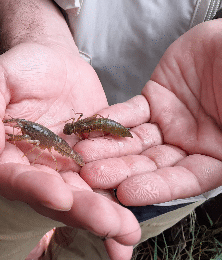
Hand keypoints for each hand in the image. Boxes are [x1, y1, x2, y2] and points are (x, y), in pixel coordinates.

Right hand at [0, 43, 140, 256]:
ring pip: (86, 193)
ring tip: (130, 231)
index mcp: (9, 155)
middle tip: (111, 224)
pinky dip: (122, 195)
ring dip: (108, 214)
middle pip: (57, 196)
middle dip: (83, 211)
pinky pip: (109, 175)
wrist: (51, 58)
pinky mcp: (95, 155)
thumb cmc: (19, 67)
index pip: (18, 179)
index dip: (37, 189)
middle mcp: (39, 167)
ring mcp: (69, 164)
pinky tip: (140, 216)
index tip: (61, 196)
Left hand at [77, 19, 221, 205]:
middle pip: (152, 163)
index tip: (127, 194)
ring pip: (135, 139)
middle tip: (91, 176)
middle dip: (122, 169)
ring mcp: (170, 121)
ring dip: (109, 146)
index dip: (157, 188)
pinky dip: (112, 118)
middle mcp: (190, 144)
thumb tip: (219, 171)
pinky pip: (130, 111)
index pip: (184, 180)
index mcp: (217, 156)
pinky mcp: (154, 98)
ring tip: (83, 153)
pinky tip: (93, 125)